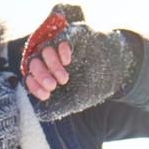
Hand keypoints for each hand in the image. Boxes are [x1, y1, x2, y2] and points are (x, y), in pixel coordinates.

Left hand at [21, 5, 138, 119]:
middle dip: (40, 75)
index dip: (34, 85)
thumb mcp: (74, 101)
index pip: (30, 76)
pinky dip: (60, 49)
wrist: (118, 72)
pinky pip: (60, 37)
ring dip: (51, 65)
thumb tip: (39, 112)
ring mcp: (61, 46)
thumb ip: (56, 107)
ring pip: (44, 49)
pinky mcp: (73, 35)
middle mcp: (51, 59)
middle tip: (53, 86)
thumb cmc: (95, 87)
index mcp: (48, 74)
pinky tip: (68, 61)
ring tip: (64, 79)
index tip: (46, 95)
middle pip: (34, 61)